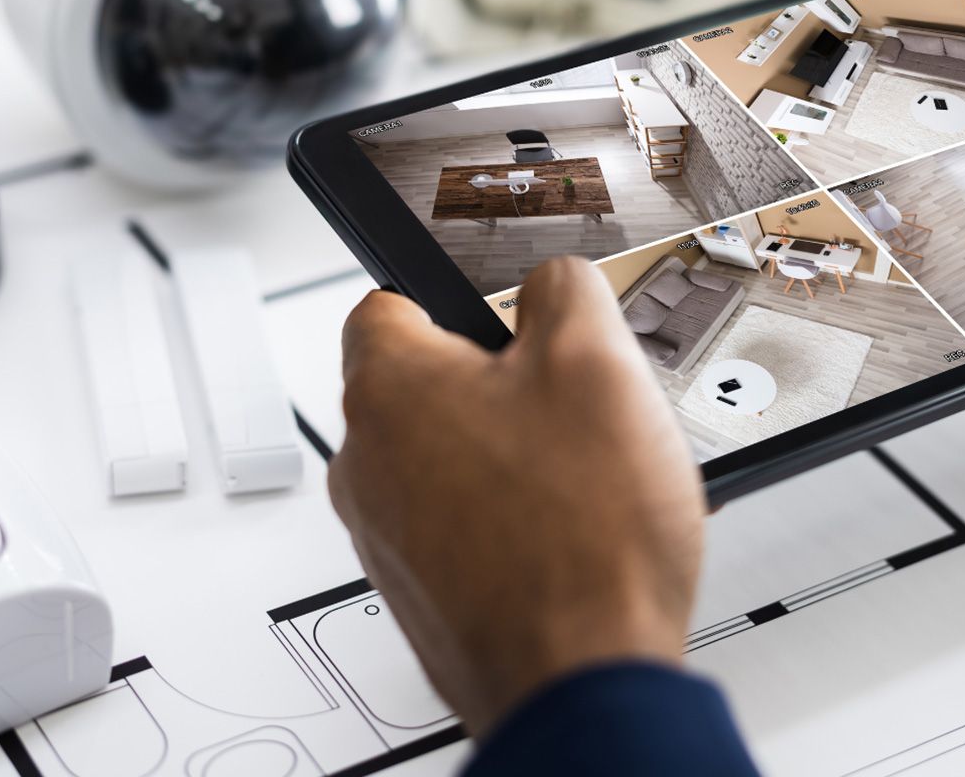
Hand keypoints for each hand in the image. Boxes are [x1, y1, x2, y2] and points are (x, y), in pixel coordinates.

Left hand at [329, 257, 704, 735]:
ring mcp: (388, 537)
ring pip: (451, 460)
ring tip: (585, 480)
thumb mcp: (597, 362)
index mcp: (388, 390)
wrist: (581, 682)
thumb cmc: (580, 540)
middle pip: (429, 386)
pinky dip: (513, 523)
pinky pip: (463, 527)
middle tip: (571, 404)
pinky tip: (574, 536)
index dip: (454, 295)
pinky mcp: (422, 594)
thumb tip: (552, 282)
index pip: (388, 300)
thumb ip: (564, 290)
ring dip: (513, 457)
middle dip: (501, 386)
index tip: (498, 308)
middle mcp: (367, 465)